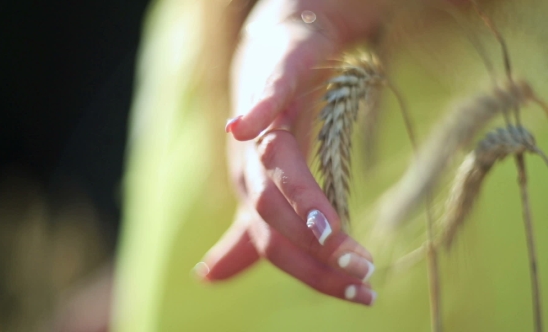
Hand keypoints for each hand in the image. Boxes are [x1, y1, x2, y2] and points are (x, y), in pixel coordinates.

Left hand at [195, 0, 392, 304]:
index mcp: (252, 194)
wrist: (278, 56)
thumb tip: (209, 278)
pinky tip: (243, 129)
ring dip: (301, 201)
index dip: (312, 274)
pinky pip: (263, 95)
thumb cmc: (278, 125)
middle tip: (361, 275)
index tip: (360, 295)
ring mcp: (258, 123)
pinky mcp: (272, 79)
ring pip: (272, 168)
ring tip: (334, 234)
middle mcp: (249, 166)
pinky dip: (254, 113)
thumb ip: (248, 233)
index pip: (274, 246)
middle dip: (314, 251)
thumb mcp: (268, 186)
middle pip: (271, 217)